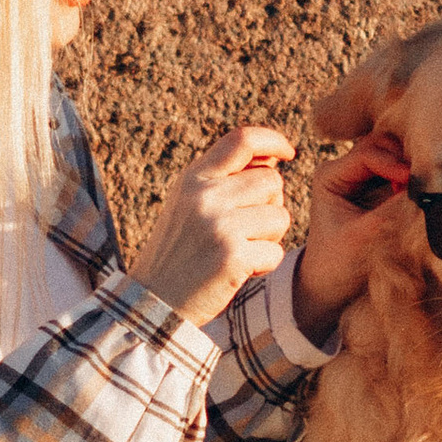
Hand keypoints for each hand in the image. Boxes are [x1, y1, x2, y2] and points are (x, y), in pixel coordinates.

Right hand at [133, 126, 295, 328]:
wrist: (153, 302)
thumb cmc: (178, 253)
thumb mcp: (189, 204)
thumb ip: (223, 180)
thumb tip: (272, 159)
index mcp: (194, 178)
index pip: (242, 140)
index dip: (272, 140)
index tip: (287, 152)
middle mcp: (205, 196)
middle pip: (271, 181)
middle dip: (270, 205)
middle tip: (248, 229)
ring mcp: (219, 225)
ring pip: (280, 216)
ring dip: (269, 237)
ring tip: (240, 250)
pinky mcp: (233, 256)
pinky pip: (275, 252)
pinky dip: (264, 265)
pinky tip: (239, 271)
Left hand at [290, 131, 408, 342]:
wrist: (329, 285)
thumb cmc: (339, 263)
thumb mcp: (364, 237)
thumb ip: (391, 211)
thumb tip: (425, 188)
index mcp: (330, 175)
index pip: (369, 153)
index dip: (395, 164)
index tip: (413, 184)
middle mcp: (344, 168)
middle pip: (382, 144)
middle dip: (404, 158)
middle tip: (420, 183)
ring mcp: (361, 175)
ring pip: (394, 153)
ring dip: (410, 165)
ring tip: (419, 189)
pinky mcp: (377, 186)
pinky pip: (400, 169)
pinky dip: (411, 176)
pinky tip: (418, 193)